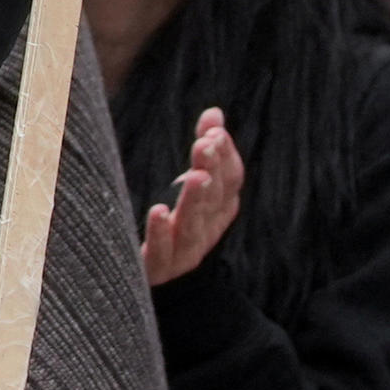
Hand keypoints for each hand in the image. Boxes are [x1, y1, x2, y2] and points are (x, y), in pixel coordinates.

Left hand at [137, 107, 243, 286]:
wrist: (162, 276)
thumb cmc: (179, 220)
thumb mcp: (194, 184)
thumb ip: (205, 148)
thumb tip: (214, 113)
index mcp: (220, 208)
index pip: (231, 180)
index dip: (225, 156)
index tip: (214, 131)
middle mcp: (208, 229)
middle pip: (214, 199)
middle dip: (211, 169)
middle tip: (205, 144)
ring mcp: (185, 251)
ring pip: (192, 226)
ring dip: (194, 200)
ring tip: (194, 176)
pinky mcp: (159, 268)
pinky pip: (162, 252)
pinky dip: (160, 232)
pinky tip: (158, 211)